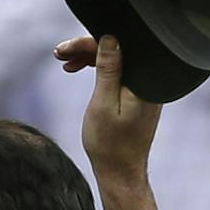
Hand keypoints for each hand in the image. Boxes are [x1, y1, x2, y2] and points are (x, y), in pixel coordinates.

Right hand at [62, 34, 161, 188]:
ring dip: (89, 57)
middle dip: (86, 48)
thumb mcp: (103, 103)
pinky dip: (99, 69)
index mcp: (145, 81)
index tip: (64, 50)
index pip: (118, 45)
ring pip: (117, 58)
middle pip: (118, 49)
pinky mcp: (139, 92)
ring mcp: (146, 86)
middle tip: (59, 54)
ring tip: (64, 61)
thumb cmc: (110, 144)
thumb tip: (110, 37)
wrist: (120, 172)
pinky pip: (119, 71)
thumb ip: (109, 70)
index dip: (87, 43)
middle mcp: (150, 80)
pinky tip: (77, 69)